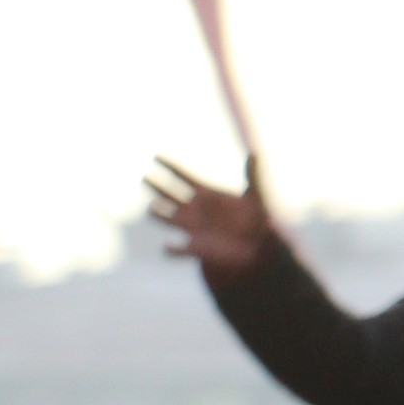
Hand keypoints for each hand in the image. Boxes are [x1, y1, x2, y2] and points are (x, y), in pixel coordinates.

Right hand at [147, 152, 278, 279]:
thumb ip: (253, 176)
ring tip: (151, 210)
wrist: (257, 245)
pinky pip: (179, 249)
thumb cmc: (258, 218)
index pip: (184, 177)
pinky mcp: (197, 248)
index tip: (157, 157)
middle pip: (170, 195)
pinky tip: (167, 247)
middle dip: (157, 186)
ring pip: (169, 219)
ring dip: (160, 215)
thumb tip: (255, 154)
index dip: (170, 167)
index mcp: (207, 194)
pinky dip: (172, 250)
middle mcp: (195, 209)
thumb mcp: (257, 196)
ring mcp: (193, 228)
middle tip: (145, 177)